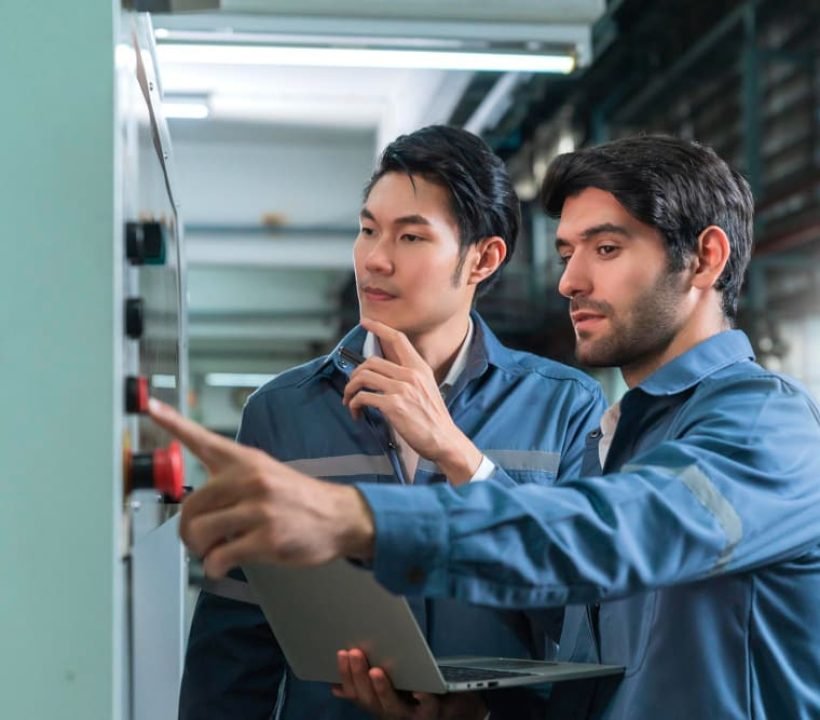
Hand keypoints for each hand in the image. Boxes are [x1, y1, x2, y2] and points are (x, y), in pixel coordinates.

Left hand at [147, 399, 374, 576]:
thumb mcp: (267, 474)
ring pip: (199, 533)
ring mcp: (259, 509)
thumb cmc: (300, 499)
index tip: (149, 406)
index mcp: (246, 460)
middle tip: (199, 539)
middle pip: (189, 506)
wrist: (341, 516)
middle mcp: (250, 480)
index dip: (172, 422)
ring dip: (200, 550)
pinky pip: (219, 557)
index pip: (202, 439)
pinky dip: (215, 566)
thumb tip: (194, 507)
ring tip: (214, 550)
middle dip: (188, 530)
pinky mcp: (266, 538)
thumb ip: (231, 481)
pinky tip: (225, 563)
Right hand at [332, 648, 487, 719]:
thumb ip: (367, 687)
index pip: (357, 694)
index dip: (347, 676)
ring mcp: (412, 717)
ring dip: (382, 689)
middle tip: (355, 652)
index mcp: (379, 706)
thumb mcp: (392, 687)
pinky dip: (423, 699)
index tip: (341, 653)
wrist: (455, 709)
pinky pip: (428, 708)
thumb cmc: (420, 692)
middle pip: (370, 702)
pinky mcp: (434, 713)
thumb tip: (336, 688)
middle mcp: (392, 714)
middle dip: (359, 677)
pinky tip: (419, 688)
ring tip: (376, 670)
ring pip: (392, 708)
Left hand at [343, 318, 482, 484]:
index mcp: (419, 368)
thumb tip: (385, 373)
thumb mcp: (427, 388)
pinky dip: (354, 404)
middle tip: (352, 387)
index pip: (398, 339)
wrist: (444, 439)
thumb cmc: (433, 418)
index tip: (366, 322)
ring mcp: (401, 389)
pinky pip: (363, 397)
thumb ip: (408, 377)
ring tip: (350, 401)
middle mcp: (410, 374)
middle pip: (371, 361)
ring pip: (362, 377)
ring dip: (350, 389)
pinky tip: (357, 413)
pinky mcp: (393, 405)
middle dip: (355, 374)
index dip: (379, 327)